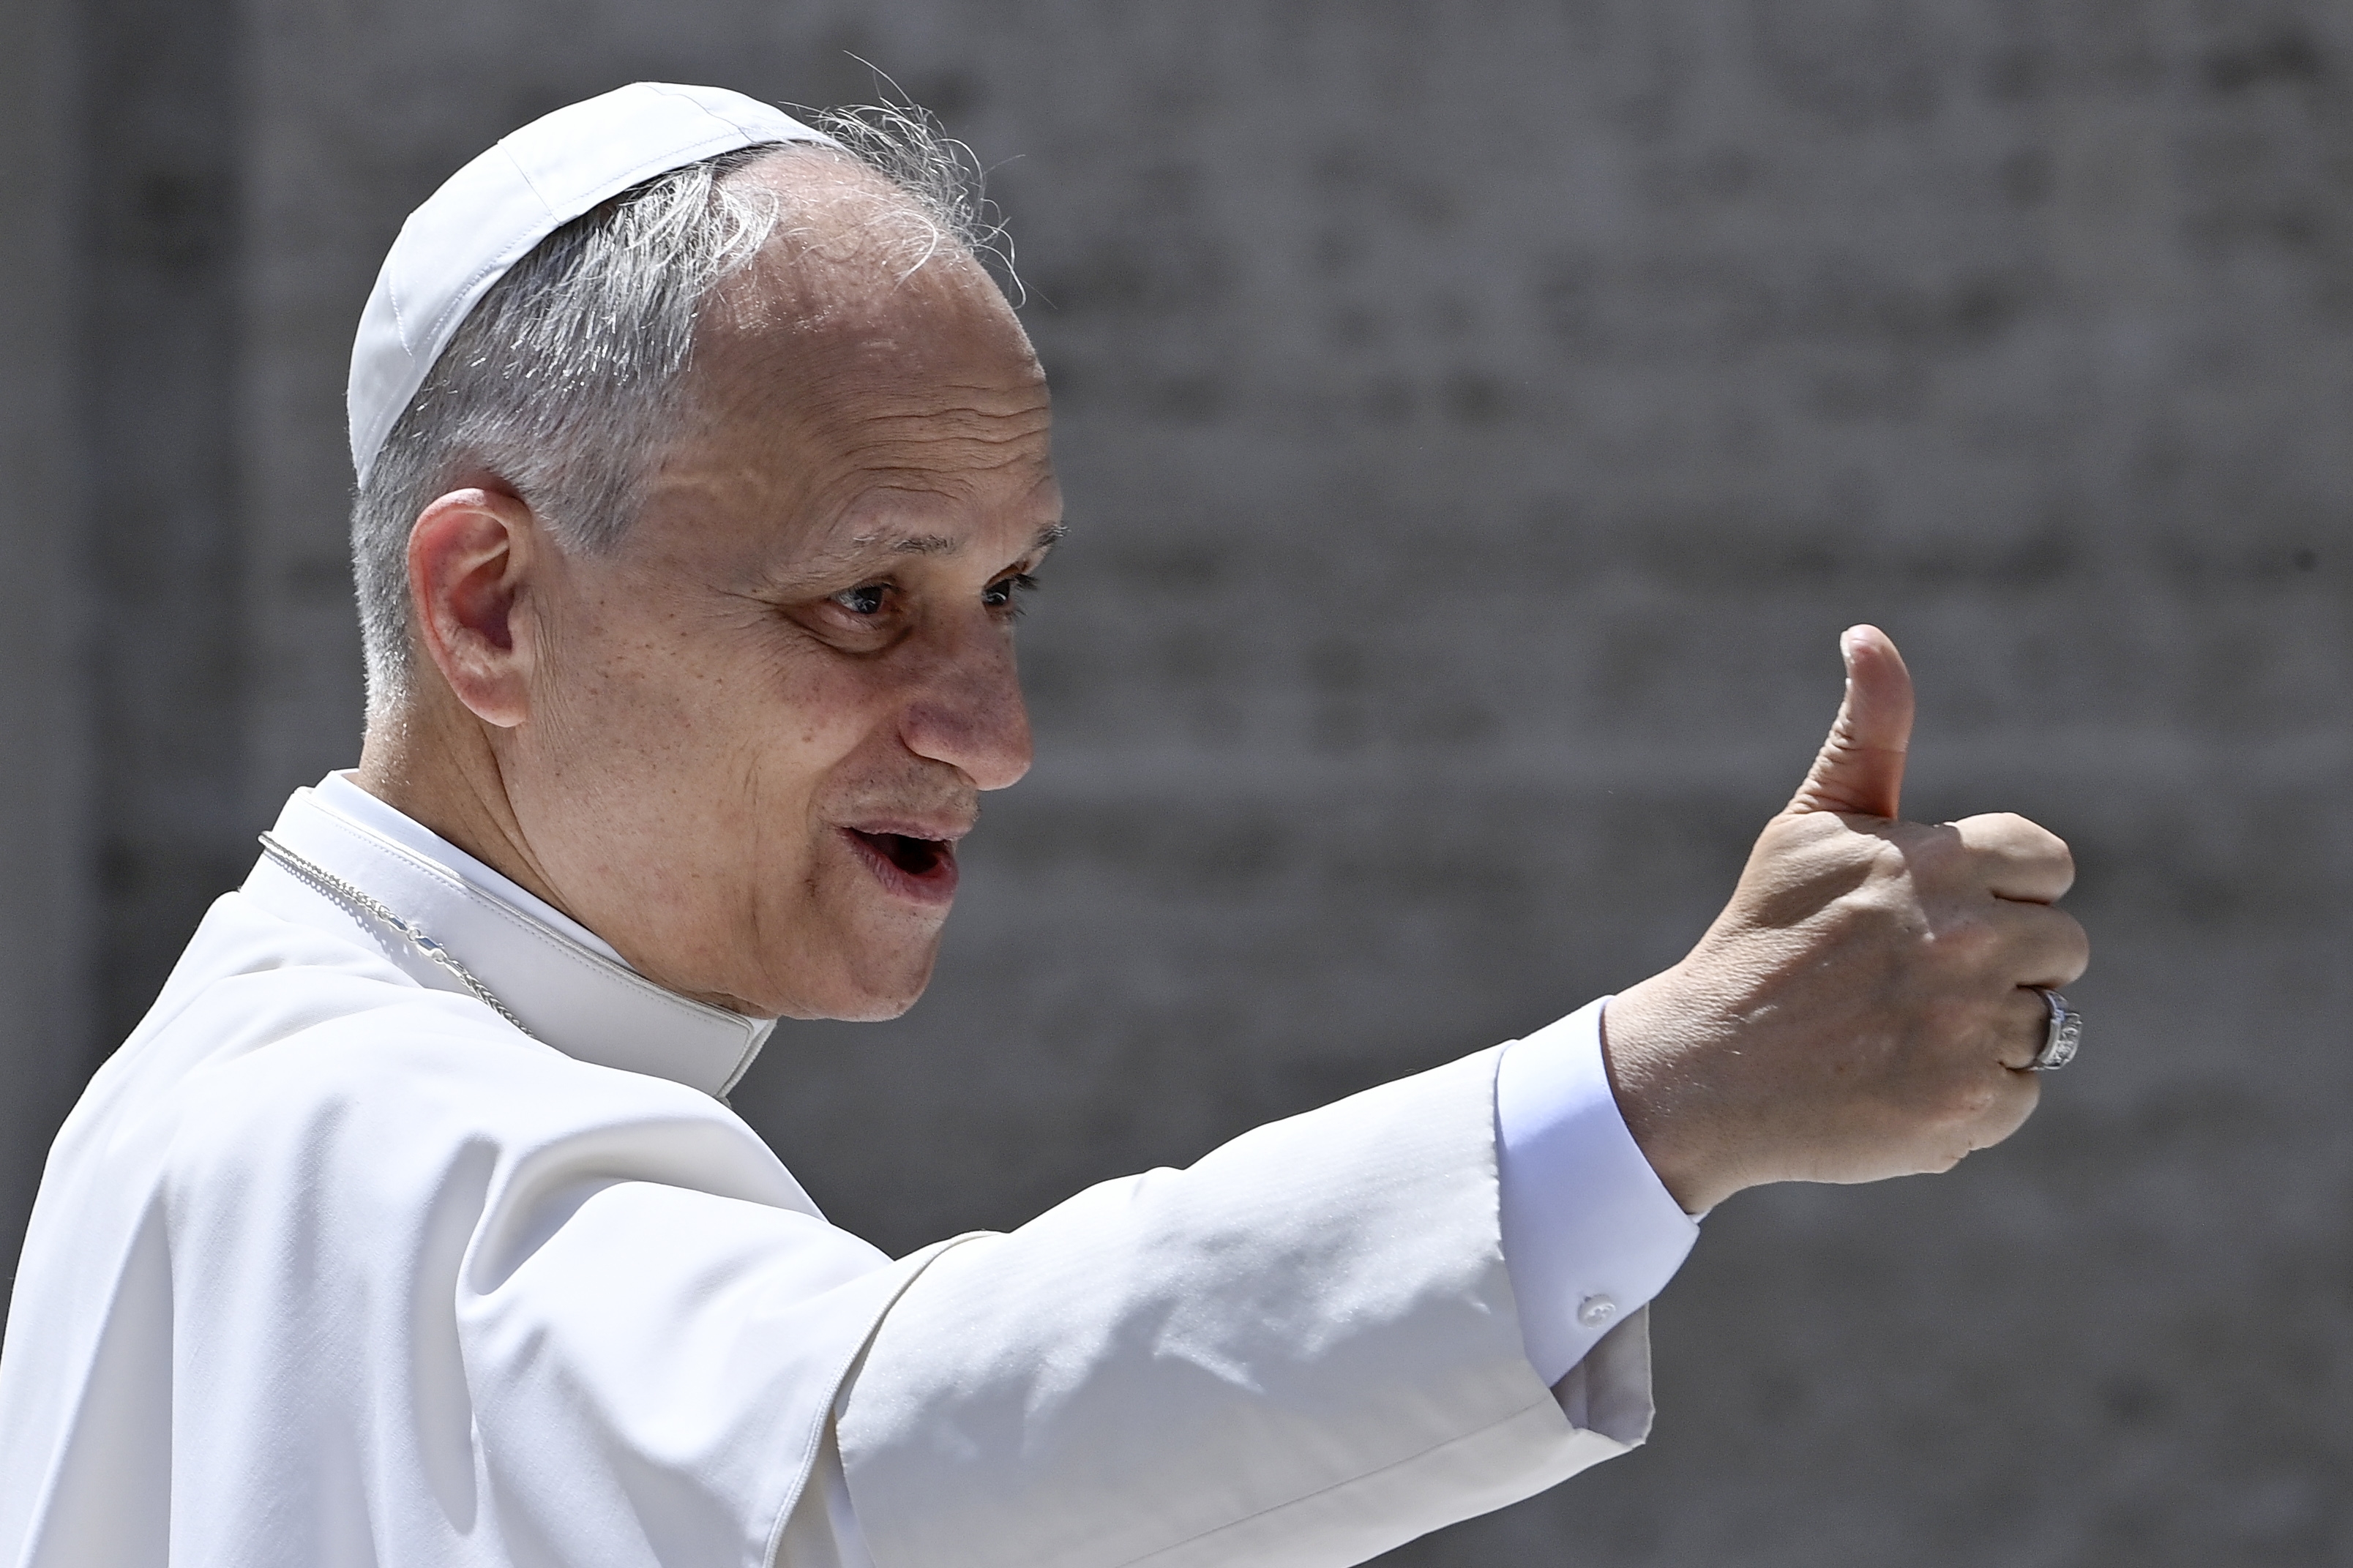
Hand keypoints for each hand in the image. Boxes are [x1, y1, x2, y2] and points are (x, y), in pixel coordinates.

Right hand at [1601, 626, 2088, 1213]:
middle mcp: (1961, 939)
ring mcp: (1966, 1027)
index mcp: (1934, 861)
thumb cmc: (1762, 938)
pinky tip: (1897, 1081)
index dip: (1999, 890)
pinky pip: (2018, 1094)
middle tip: (1912, 981)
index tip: (1935, 913)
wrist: (1703, 1068)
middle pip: (2062, 947)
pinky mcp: (1965, 1107)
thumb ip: (1869, 734)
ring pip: (2042, 1023)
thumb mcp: (1809, 826)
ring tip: (1898, 1033)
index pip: (2047, 866)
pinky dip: (1968, 1096)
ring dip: (1983, 1030)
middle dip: (2001, 961)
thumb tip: (1868, 634)